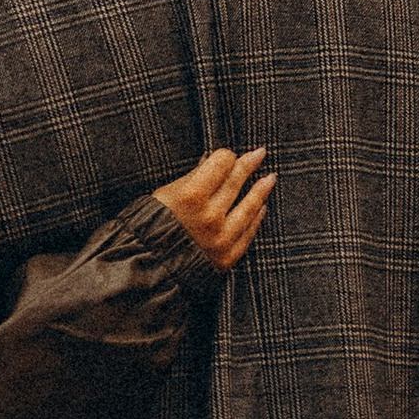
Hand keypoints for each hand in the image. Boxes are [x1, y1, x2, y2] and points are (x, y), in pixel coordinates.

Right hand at [152, 145, 273, 268]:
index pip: (222, 162)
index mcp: (191, 196)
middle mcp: (209, 217)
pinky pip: (248, 233)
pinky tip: (261, 207)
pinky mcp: (227, 257)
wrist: (148, 264)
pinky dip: (257, 218)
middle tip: (259, 154)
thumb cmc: (152, 225)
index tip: (228, 156)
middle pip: (236, 181)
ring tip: (270, 178)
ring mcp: (221, 238)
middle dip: (249, 164)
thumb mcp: (167, 193)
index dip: (226, 156)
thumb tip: (212, 159)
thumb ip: (193, 176)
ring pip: (250, 207)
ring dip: (262, 190)